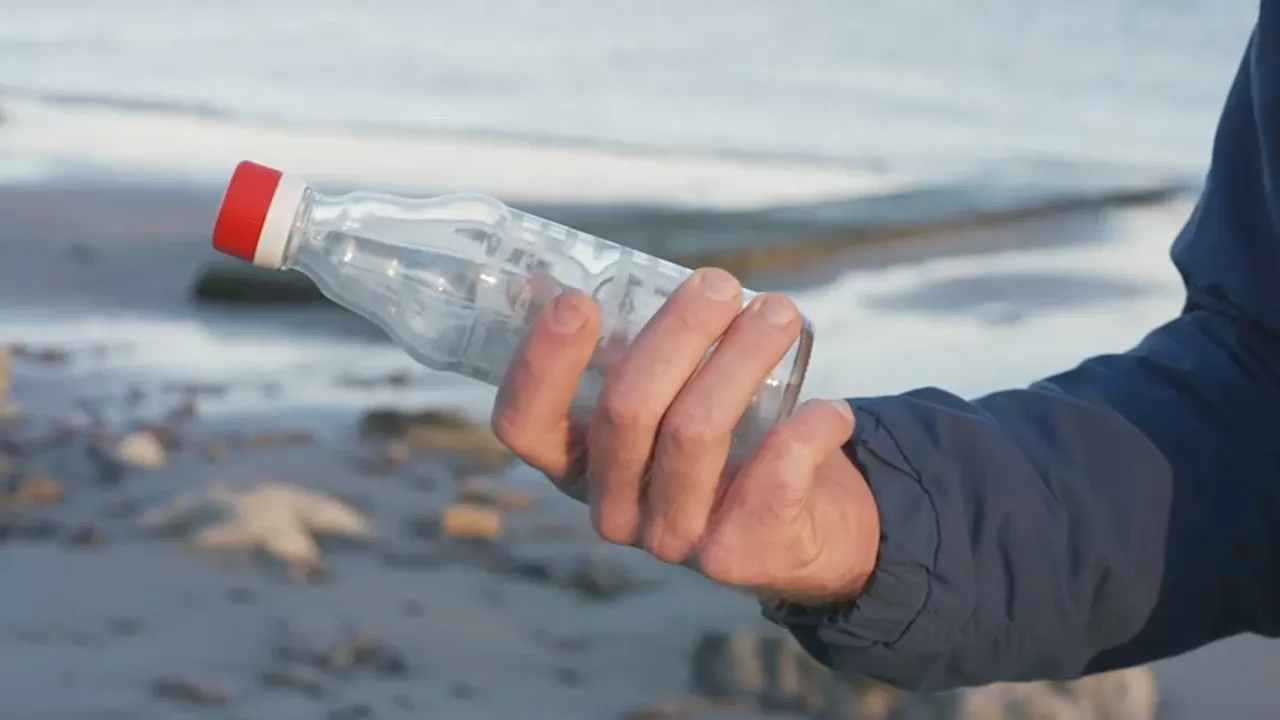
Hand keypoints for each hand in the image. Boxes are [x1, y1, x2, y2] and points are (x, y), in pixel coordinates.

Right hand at [491, 268, 879, 604]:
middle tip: (720, 284)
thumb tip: (564, 272)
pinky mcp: (735, 557)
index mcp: (576, 464)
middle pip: (625, 412)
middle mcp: (612, 508)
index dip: (542, 364)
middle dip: (677, 333)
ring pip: (694, 434)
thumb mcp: (667, 398)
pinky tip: (831, 409)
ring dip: (743, 359)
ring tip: (780, 311)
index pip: (525, 425)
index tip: (579, 300)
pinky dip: (805, 433)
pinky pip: (769, 481)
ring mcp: (670, 538)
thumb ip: (629, 349)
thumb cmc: (724, 438)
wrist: (804, 528)